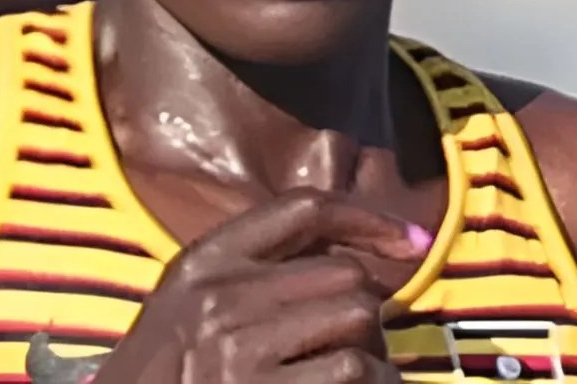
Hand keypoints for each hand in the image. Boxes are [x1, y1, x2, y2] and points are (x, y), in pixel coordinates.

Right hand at [88, 189, 429, 382]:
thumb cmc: (165, 371)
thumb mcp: (190, 302)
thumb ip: (253, 271)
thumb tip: (348, 256)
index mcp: (206, 260)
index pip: (303, 210)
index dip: (367, 217)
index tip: (411, 240)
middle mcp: (222, 296)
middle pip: (345, 275)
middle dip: (366, 309)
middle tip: (360, 343)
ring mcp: (241, 349)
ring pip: (358, 320)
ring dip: (374, 351)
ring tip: (359, 375)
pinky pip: (353, 370)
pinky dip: (373, 382)